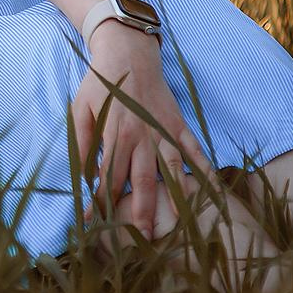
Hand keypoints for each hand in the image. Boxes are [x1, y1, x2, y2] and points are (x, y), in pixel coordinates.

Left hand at [68, 24, 212, 238]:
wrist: (128, 53)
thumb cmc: (99, 84)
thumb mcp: (80, 109)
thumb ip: (82, 142)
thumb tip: (80, 175)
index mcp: (115, 133)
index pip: (107, 175)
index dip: (100, 199)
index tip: (94, 221)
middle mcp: (142, 136)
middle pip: (141, 179)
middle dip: (141, 210)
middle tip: (142, 238)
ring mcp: (164, 131)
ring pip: (170, 170)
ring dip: (173, 197)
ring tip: (177, 223)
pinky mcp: (179, 125)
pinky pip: (194, 150)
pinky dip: (204, 169)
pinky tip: (212, 190)